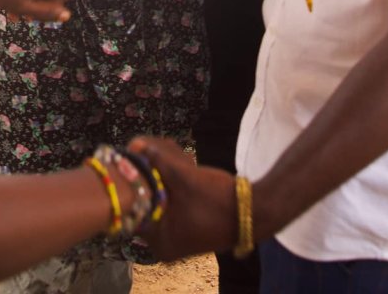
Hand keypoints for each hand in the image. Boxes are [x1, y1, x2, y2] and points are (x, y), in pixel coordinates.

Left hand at [127, 136, 235, 259]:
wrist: (253, 212)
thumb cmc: (217, 200)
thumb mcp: (185, 177)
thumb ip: (158, 161)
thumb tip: (136, 145)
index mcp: (158, 239)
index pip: (134, 205)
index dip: (137, 176)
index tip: (141, 154)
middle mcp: (163, 242)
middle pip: (146, 199)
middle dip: (155, 171)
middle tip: (167, 153)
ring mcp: (175, 234)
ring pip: (159, 196)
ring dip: (166, 174)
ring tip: (182, 159)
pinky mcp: (185, 225)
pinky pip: (171, 200)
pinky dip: (175, 183)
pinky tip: (186, 166)